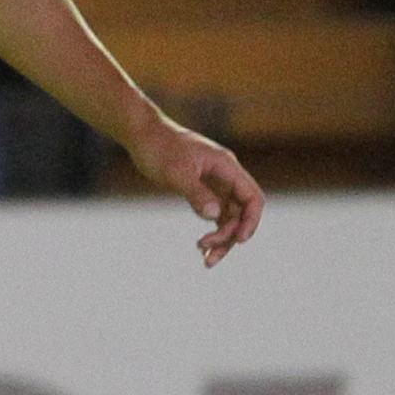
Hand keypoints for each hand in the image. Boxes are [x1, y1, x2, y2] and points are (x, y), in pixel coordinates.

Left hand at [128, 117, 265, 267]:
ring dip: (221, 239)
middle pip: (242, 213)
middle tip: (206, 249)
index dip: (251, 221)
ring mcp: (215, 184)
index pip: (252, 197)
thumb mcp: (177, 173)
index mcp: (226, 167)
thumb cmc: (160, 148)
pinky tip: (201, 247)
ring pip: (229, 218)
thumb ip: (197, 193)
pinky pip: (216, 215)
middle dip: (230, 235)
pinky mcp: (203, 190)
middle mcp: (225, 176)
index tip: (239, 240)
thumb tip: (215, 216)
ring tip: (206, 259)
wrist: (143, 135)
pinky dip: (212, 232)